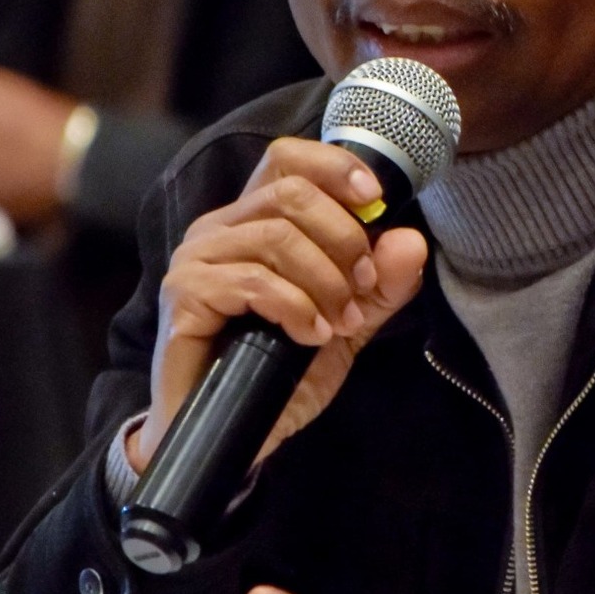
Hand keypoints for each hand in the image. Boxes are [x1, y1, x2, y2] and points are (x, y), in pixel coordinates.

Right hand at [129, 137, 427, 472]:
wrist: (230, 434)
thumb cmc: (276, 372)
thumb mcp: (345, 326)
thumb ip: (379, 286)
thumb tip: (410, 239)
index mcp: (253, 221)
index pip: (287, 159)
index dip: (334, 166)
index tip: (375, 199)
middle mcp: (219, 228)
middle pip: (291, 193)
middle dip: (344, 240)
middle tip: (362, 289)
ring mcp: (197, 259)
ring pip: (277, 237)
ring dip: (325, 282)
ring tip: (340, 322)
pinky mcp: (185, 294)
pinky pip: (254, 280)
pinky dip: (295, 307)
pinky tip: (310, 336)